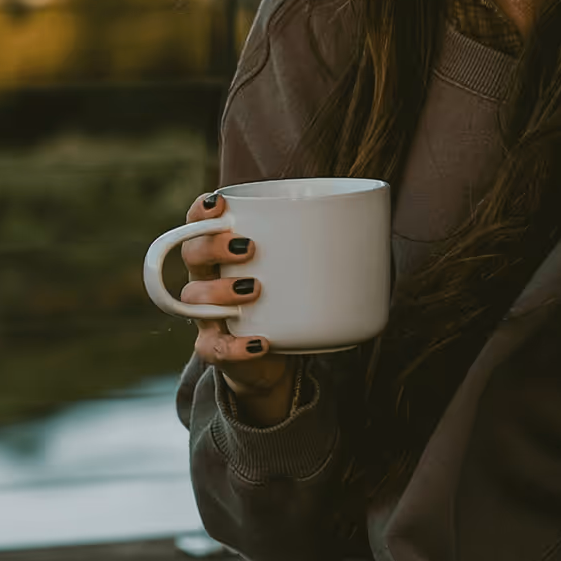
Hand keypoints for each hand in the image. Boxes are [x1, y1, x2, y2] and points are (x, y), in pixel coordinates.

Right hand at [180, 192, 294, 413]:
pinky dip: (237, 347)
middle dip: (213, 246)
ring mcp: (207, 316)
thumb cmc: (286, 300)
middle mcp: (206, 280)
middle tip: (248, 247)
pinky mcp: (217, 349)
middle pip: (192, 256)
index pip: (197, 225)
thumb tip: (368, 224)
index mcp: (221, 255)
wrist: (276, 358)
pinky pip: (214, 349)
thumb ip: (316, 247)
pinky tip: (261, 342)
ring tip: (255, 288)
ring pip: (194, 299)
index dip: (199, 212)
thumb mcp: (296, 271)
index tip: (217, 202)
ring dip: (220, 291)